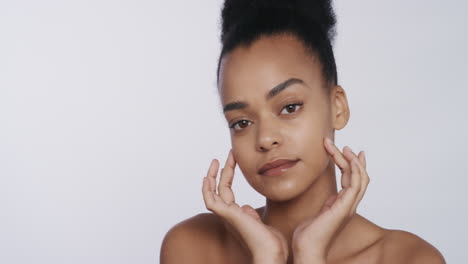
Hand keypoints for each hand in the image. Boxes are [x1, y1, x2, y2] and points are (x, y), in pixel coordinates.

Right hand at [202, 149, 287, 263]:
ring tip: (217, 160)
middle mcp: (228, 215)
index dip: (228, 176)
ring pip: (213, 192)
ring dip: (213, 175)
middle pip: (221, 188)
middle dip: (224, 170)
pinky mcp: (226, 215)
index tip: (232, 161)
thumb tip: (246, 207)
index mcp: (236, 215)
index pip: (227, 192)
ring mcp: (226, 215)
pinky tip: (208, 177)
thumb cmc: (270, 242)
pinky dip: (206, 189)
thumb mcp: (261, 223)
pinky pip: (210, 200)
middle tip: (230, 154)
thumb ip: (251, 214)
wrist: (271, 252)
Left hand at [291, 137, 369, 262]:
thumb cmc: (307, 233)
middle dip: (354, 160)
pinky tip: (345, 158)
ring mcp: (348, 206)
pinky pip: (355, 184)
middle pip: (360, 178)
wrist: (306, 247)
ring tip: (343, 147)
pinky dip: (353, 169)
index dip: (354, 166)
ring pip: (359, 178)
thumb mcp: (315, 211)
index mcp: (343, 206)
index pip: (355, 182)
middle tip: (345, 145)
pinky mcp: (344, 207)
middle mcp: (349, 205)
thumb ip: (322, 202)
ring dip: (352, 160)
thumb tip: (319, 193)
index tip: (349, 152)